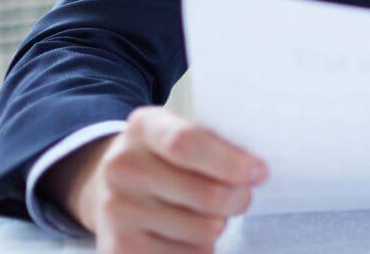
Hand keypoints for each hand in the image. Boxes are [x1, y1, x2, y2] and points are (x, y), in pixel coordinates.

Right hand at [38, 105, 268, 252]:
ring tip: (209, 214)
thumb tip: (255, 174)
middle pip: (206, 195)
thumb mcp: (182, 132)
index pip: (187, 143)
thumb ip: (216, 144)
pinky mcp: (120, 249)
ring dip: (219, 225)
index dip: (231, 162)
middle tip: (243, 197)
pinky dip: (202, 249)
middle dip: (239, 199)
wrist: (110, 189)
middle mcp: (122, 167)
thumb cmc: (166, 159)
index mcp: (144, 127)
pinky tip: (190, 235)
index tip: (259, 173)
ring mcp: (117, 211)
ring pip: (204, 230)